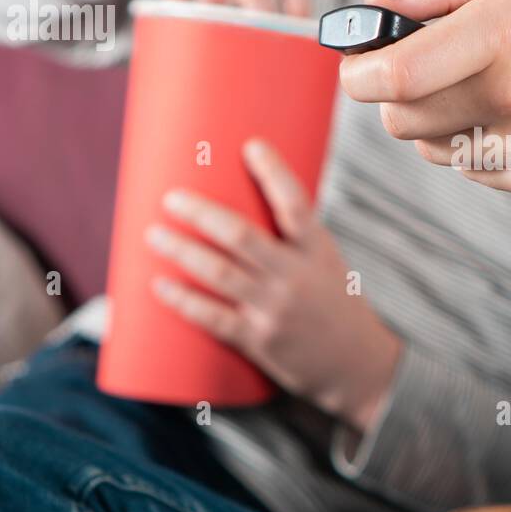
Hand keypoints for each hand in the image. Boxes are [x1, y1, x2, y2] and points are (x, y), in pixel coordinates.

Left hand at [146, 139, 400, 429]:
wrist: (357, 366)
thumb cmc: (334, 305)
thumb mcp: (326, 264)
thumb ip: (291, 238)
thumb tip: (242, 198)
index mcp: (318, 250)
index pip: (296, 204)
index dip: (274, 172)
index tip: (251, 145)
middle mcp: (297, 277)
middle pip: (242, 236)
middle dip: (201, 213)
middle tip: (172, 198)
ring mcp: (276, 310)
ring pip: (219, 273)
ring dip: (181, 250)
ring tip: (153, 234)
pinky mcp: (259, 340)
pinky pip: (213, 317)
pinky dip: (183, 300)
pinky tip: (159, 285)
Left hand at [338, 0, 510, 196]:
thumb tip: (372, 5)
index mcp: (505, 32)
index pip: (395, 75)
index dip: (359, 73)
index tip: (358, 65)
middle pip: (400, 119)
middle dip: (394, 95)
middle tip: (421, 66)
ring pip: (431, 148)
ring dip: (435, 120)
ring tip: (484, 83)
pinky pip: (471, 168)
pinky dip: (474, 142)